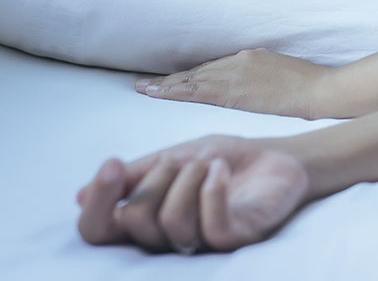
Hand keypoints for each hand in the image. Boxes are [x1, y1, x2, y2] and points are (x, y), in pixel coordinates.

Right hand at [77, 135, 309, 252]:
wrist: (276, 157)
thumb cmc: (221, 160)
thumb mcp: (172, 158)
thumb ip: (134, 176)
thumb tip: (78, 196)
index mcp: (145, 219)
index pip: (98, 231)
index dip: (97, 202)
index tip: (112, 164)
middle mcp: (167, 239)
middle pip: (133, 220)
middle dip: (157, 176)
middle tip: (185, 158)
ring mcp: (202, 243)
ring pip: (171, 222)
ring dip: (188, 178)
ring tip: (209, 162)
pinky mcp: (236, 240)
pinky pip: (211, 227)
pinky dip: (213, 190)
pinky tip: (221, 170)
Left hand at [136, 48, 331, 119]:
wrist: (320, 89)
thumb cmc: (309, 85)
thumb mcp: (282, 72)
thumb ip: (261, 77)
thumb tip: (250, 85)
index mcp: (251, 57)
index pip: (213, 68)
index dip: (191, 75)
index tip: (172, 80)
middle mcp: (239, 61)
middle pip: (198, 72)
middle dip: (171, 80)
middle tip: (144, 84)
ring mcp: (235, 73)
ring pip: (192, 80)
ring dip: (166, 85)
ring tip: (144, 89)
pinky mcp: (234, 90)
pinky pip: (197, 91)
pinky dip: (175, 91)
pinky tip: (159, 94)